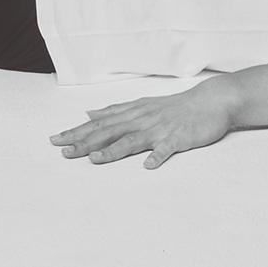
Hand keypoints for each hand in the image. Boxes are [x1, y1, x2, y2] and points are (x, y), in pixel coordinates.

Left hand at [49, 80, 238, 168]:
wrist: (211, 101)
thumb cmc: (175, 107)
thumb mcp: (142, 105)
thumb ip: (115, 111)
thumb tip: (89, 113)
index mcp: (133, 112)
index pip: (100, 123)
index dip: (78, 131)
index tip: (56, 140)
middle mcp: (142, 119)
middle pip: (110, 131)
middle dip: (85, 142)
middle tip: (63, 151)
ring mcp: (160, 128)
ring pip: (133, 139)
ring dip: (113, 150)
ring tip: (94, 159)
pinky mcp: (179, 137)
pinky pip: (167, 148)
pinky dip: (157, 156)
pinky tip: (148, 166)